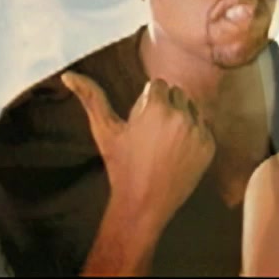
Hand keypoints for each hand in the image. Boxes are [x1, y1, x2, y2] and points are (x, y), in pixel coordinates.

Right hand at [62, 73, 215, 228]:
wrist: (144, 203)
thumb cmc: (121, 165)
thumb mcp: (104, 130)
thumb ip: (91, 98)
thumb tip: (68, 75)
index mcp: (157, 107)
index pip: (159, 84)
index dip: (148, 101)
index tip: (141, 120)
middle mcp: (181, 116)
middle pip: (177, 93)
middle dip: (166, 106)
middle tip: (152, 131)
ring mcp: (198, 132)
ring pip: (192, 108)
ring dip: (181, 117)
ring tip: (164, 141)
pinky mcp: (210, 146)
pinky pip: (204, 126)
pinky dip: (193, 134)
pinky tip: (177, 151)